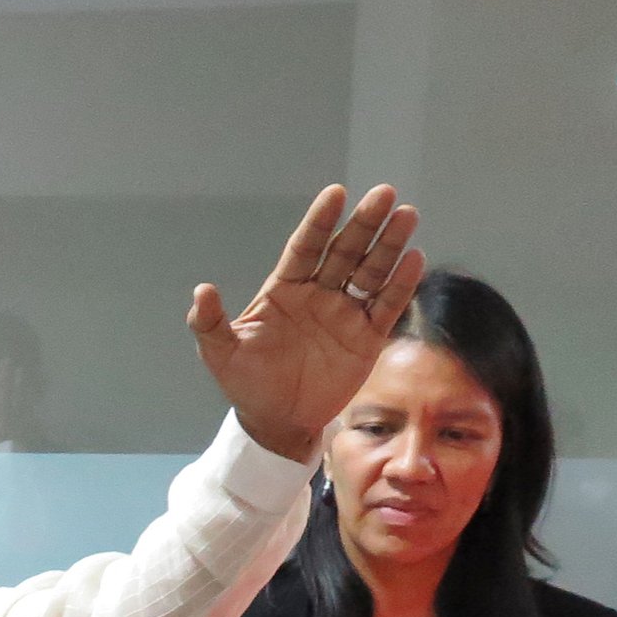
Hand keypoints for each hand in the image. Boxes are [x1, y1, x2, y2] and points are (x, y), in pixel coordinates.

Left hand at [191, 184, 425, 463]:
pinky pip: (385, 306)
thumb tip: (202, 290)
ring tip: (406, 215)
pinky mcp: (366, 338)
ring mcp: (345, 313)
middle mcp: (318, 294)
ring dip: (388, 245)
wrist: (276, 422)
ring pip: (370, 272)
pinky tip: (414, 259)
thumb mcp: (221, 355)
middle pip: (344, 251)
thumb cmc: (245, 384)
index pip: (305, 247)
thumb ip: (211, 323)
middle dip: (363, 223)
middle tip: (383, 194)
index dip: (320, 221)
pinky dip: (400, 284)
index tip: (335, 194)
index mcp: (285, 290)